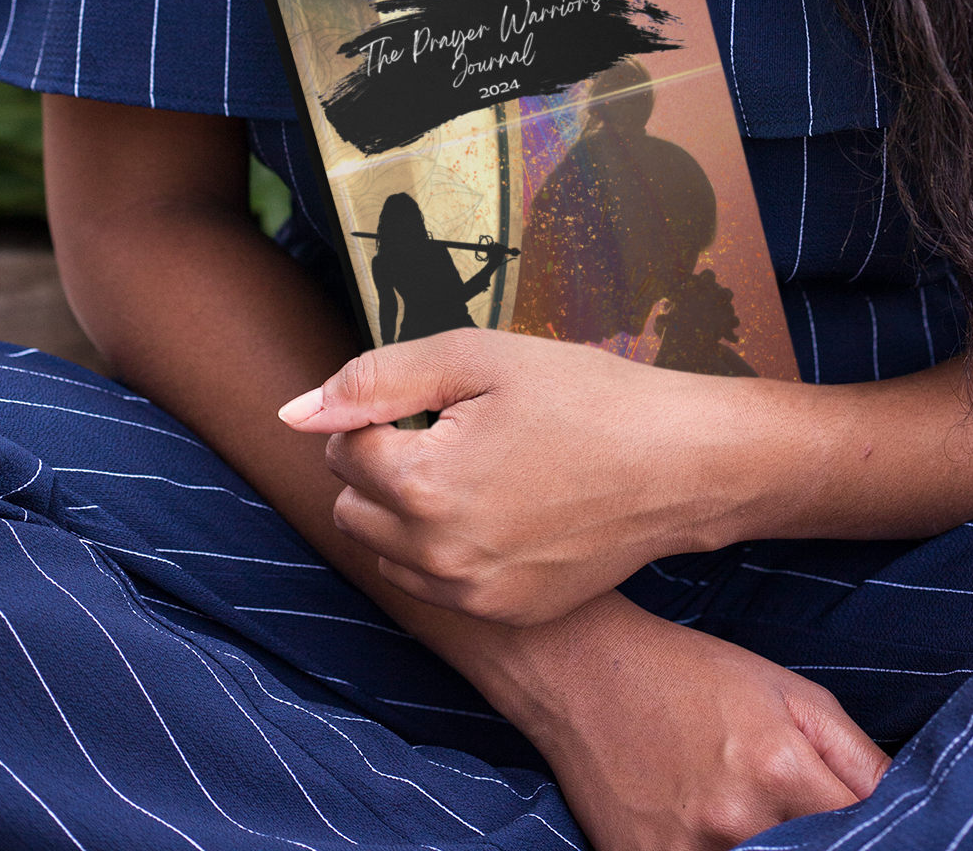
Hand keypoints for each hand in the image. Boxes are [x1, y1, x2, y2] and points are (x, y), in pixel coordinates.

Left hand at [279, 328, 781, 622]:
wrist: (679, 464)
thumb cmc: (584, 396)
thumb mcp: (478, 358)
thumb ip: (376, 381)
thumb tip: (293, 413)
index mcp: (423, 488)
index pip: (342, 448)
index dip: (385, 412)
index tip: (444, 400)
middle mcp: (437, 559)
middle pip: (352, 506)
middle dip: (384, 466)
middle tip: (459, 431)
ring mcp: (473, 597)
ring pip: (388, 551)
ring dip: (410, 512)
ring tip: (481, 468)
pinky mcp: (505, 613)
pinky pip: (438, 583)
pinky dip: (450, 548)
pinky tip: (506, 508)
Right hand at [494, 594, 888, 850]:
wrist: (586, 672)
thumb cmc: (696, 676)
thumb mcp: (790, 693)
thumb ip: (856, 757)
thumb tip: (904, 806)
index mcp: (780, 767)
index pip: (863, 831)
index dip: (875, 831)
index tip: (871, 827)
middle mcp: (735, 822)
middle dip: (823, 843)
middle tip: (802, 817)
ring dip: (772, 850)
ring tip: (750, 812)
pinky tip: (714, 830)